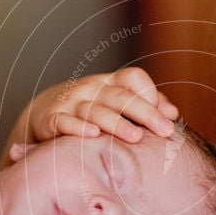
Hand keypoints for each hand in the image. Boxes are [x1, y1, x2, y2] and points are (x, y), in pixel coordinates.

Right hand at [26, 67, 178, 143]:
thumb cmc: (90, 111)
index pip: (132, 78)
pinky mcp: (51, 120)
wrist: (42, 114)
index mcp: (109, 83)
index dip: (150, 93)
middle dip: (145, 113)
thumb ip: (146, 105)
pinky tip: (93, 135)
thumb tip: (173, 114)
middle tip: (165, 130)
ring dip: (116, 123)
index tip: (168, 117)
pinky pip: (64, 123)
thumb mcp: (116, 103)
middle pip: (120, 96)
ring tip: (136, 137)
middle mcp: (91, 89)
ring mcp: (70, 103)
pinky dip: (77, 128)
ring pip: (95, 111)